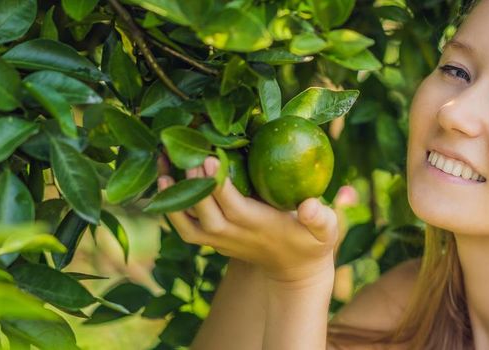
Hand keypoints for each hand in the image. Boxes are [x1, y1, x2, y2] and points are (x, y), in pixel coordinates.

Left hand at [158, 156, 340, 284]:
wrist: (296, 272)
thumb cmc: (313, 243)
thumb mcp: (326, 230)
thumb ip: (321, 217)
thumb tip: (312, 205)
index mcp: (259, 226)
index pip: (233, 207)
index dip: (218, 185)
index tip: (208, 158)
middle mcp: (234, 235)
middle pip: (204, 213)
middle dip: (191, 184)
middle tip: (184, 151)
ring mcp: (220, 240)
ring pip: (186, 223)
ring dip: (170, 196)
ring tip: (162, 163)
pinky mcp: (213, 240)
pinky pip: (184, 226)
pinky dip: (170, 207)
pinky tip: (165, 179)